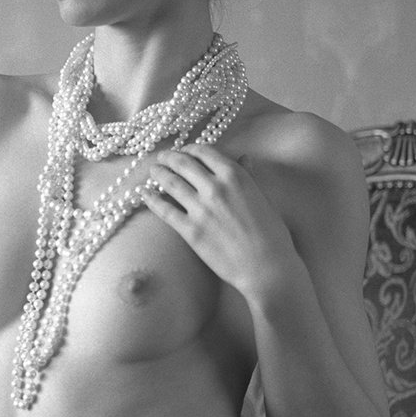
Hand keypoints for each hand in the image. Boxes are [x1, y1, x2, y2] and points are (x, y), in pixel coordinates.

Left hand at [141, 143, 295, 295]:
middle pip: (182, 164)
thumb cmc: (271, 234)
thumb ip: (248, 176)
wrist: (266, 267)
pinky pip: (164, 210)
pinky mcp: (190, 230)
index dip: (189, 149)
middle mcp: (215, 187)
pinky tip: (144, 194)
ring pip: (170, 183)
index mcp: (235, 176)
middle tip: (162, 157)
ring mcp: (200, 209)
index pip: (203, 152)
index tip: (183, 151)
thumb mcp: (262, 197)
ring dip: (158, 173)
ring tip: (152, 171)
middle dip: (169, 158)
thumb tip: (244, 158)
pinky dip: (151, 199)